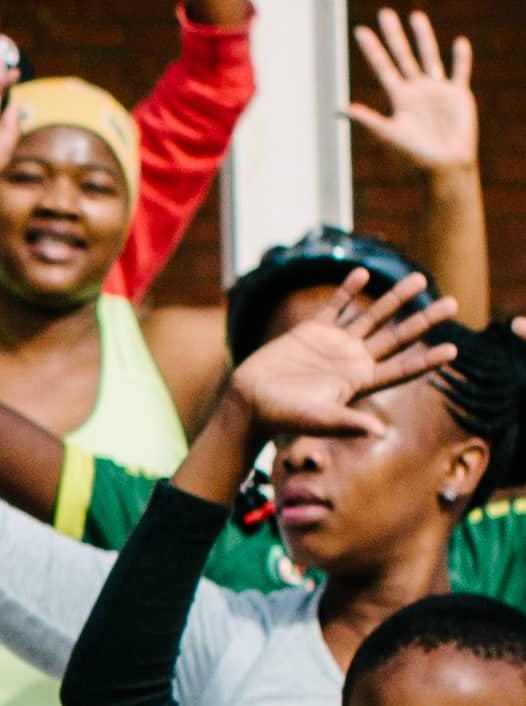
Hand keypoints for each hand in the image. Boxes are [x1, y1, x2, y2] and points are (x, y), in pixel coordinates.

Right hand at [235, 268, 459, 435]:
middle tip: (452, 303)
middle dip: (425, 320)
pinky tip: (363, 273)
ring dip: (396, 298)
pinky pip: (335, 305)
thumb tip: (378, 432)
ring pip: (373, 316)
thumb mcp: (318, 420)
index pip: (402, 368)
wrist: (250, 402)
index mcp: (359, 382)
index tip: (454, 350)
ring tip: (420, 279)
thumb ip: (348, 422)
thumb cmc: (283, 417)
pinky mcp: (312, 331)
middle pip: (397, 336)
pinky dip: (348, 289)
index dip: (427, 360)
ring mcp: (334, 344)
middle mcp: (353, 361)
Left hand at [349, 8, 478, 175]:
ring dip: (423, 37)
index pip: (382, 67)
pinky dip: (460, 58)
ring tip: (416, 16)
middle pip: (402, 55)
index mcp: (399, 98)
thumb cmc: (414, 157)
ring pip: (428, 57)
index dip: (371, 49)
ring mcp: (437, 92)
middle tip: (385, 12)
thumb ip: (368, 120)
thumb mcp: (389, 134)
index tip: (359, 30)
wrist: (444, 168)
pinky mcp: (458, 96)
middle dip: (394, 35)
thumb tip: (340, 110)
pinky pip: (460, 72)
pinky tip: (459, 42)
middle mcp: (416, 91)